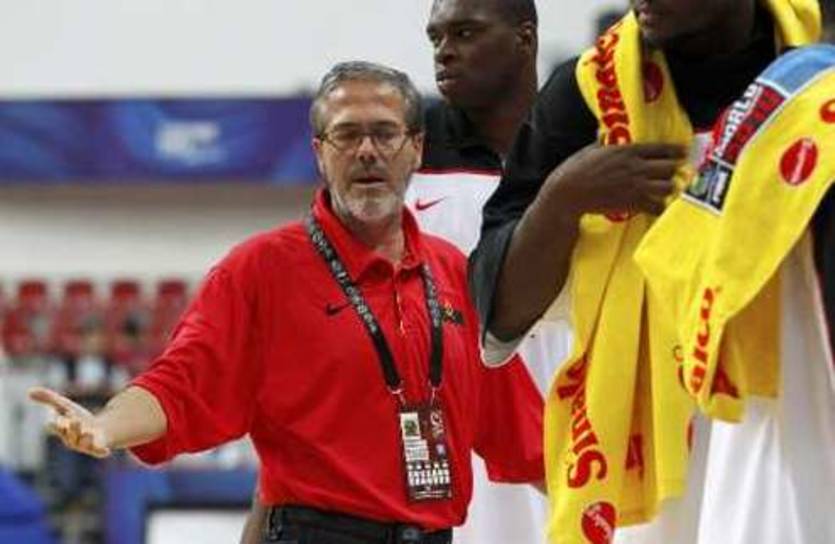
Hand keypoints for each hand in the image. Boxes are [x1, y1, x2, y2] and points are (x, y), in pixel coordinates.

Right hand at [29, 386, 111, 457]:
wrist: (101, 431)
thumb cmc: (79, 419)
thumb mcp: (65, 406)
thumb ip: (49, 399)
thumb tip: (29, 391)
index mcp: (62, 429)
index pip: (55, 427)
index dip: (55, 423)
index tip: (54, 419)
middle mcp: (72, 439)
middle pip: (69, 435)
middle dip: (72, 428)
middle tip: (75, 419)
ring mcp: (86, 445)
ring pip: (83, 444)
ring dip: (85, 438)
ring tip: (88, 432)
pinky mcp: (99, 448)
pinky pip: (99, 452)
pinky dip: (101, 452)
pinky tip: (106, 450)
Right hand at [544, 143, 686, 219]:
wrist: (569, 193)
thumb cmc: (576, 169)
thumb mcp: (590, 150)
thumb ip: (602, 143)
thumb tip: (604, 135)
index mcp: (628, 151)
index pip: (661, 148)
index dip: (676, 150)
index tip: (684, 152)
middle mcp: (636, 167)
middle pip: (670, 168)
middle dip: (676, 169)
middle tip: (679, 171)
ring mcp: (635, 187)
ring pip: (668, 187)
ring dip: (670, 188)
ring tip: (669, 189)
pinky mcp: (631, 204)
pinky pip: (656, 207)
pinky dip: (659, 207)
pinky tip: (658, 207)